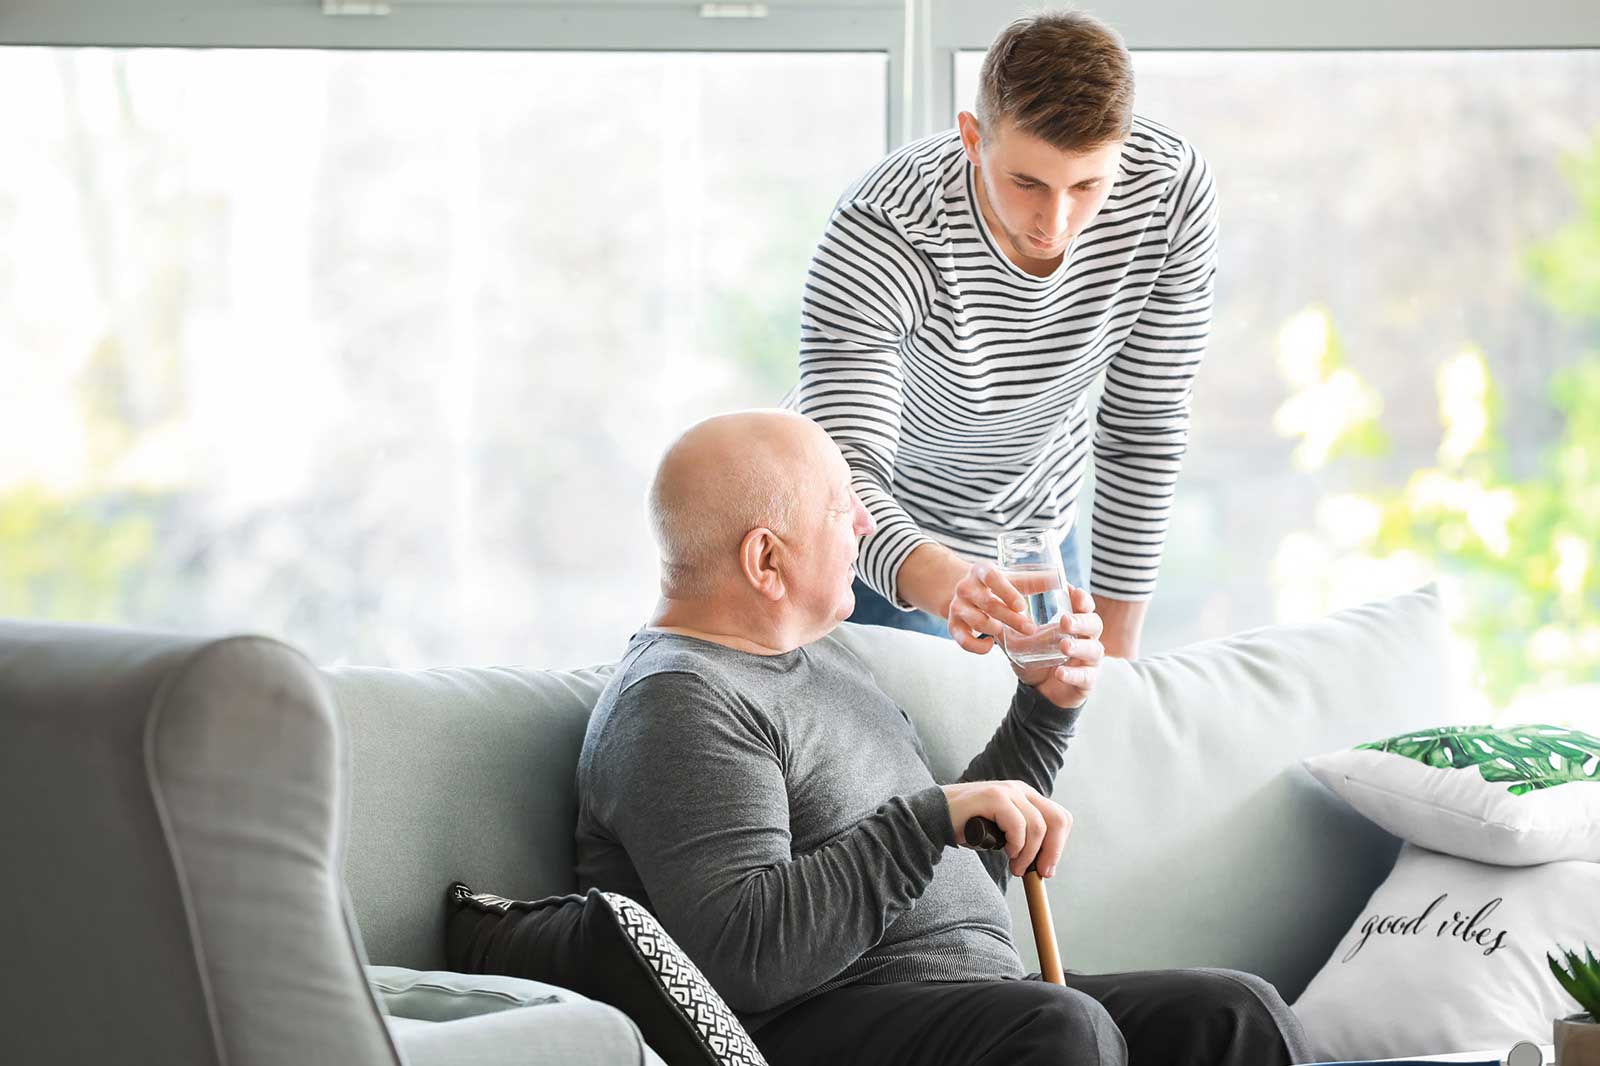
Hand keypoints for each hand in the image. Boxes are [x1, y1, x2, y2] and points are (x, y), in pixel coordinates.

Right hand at [942, 779, 1071, 877]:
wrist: (935, 817)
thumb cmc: (968, 827)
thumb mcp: (1004, 831)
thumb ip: (1024, 838)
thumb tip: (1045, 864)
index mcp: (1026, 796)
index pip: (1060, 817)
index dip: (1058, 845)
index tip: (1046, 867)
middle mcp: (1020, 790)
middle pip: (1057, 820)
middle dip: (1052, 851)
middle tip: (1039, 873)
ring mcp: (1008, 791)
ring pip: (1038, 826)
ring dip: (1029, 854)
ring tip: (1014, 867)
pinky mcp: (994, 797)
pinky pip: (1018, 825)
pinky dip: (1016, 845)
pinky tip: (1005, 852)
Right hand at [946, 561, 1042, 653]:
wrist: (964, 592)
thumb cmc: (995, 585)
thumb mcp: (1011, 578)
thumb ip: (1034, 580)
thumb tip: (1059, 578)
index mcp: (981, 571)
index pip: (992, 577)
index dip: (1007, 592)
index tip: (1022, 606)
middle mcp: (966, 588)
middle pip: (988, 603)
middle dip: (1011, 618)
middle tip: (1030, 629)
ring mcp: (957, 607)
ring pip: (976, 621)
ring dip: (994, 629)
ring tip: (1008, 633)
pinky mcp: (953, 625)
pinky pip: (963, 640)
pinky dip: (977, 646)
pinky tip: (991, 645)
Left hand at [1012, 584, 1102, 708]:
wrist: (1039, 694)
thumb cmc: (1035, 661)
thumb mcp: (1019, 642)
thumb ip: (1007, 628)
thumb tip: (989, 611)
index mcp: (1072, 624)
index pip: (1084, 606)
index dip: (1082, 598)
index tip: (1073, 593)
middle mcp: (1086, 638)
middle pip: (1094, 623)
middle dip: (1081, 621)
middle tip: (1064, 621)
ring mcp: (1089, 660)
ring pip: (1094, 649)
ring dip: (1079, 646)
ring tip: (1064, 646)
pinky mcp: (1087, 681)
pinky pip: (1085, 676)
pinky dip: (1072, 674)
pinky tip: (1059, 672)